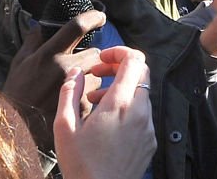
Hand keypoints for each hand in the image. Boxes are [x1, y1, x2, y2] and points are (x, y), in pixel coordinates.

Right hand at [2, 11, 105, 148]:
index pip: (78, 26)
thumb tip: (44, 23)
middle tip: (81, 66)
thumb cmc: (16, 95)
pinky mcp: (84, 108)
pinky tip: (79, 102)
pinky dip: (92, 96)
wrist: (16, 132)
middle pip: (95, 53)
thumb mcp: (19, 63)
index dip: (93, 17)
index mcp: (49, 55)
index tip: (100, 17)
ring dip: (93, 77)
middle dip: (92, 58)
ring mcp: (76, 90)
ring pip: (99, 74)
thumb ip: (34, 41)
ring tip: (78, 87)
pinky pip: (97, 95)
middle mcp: (64, 70)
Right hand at [54, 47, 155, 178]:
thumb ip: (68, 93)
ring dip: (121, 88)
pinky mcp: (151, 140)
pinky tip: (108, 121)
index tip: (101, 57)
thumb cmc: (80, 164)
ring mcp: (149, 126)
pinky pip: (144, 113)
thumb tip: (75, 72)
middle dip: (119, 67)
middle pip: (140, 73)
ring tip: (95, 99)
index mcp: (120, 104)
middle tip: (97, 73)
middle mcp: (141, 111)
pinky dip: (129, 107)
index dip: (119, 51)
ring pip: (142, 93)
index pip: (134, 60)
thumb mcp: (65, 127)